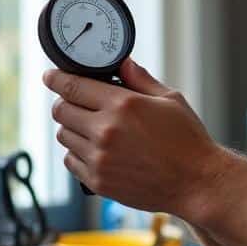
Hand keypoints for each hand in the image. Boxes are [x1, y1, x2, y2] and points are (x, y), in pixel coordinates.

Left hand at [44, 58, 229, 216]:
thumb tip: (123, 63)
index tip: (50, 76)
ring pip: (64, 136)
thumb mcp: (170, 99)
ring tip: (93, 129)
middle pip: (61, 111)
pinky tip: (97, 150)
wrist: (196, 182)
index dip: (56, 78)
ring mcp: (99, 158)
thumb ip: (141, 79)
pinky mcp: (98, 182)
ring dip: (73, 129)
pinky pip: (71, 161)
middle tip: (77, 103)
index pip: (73, 86)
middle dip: (65, 103)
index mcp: (123, 105)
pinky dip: (78, 153)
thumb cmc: (187, 141)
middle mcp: (106, 131)